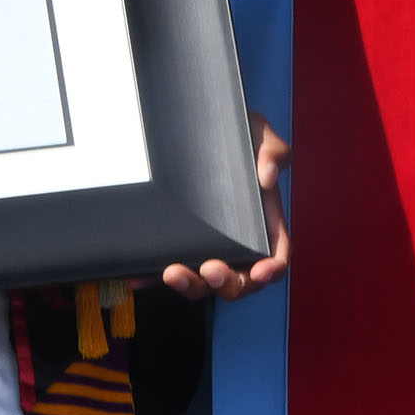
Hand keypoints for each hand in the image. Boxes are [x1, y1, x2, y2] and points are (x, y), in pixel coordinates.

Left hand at [163, 112, 291, 300]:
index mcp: (265, 225)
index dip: (270, 270)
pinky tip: (138, 275)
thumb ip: (273, 152)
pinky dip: (152, 276)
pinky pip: (166, 268)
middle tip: (210, 269)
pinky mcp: (179, 245)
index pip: (275, 257)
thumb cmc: (240, 138)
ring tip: (172, 272)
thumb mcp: (260, 136)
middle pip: (239, 280)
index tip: (259, 272)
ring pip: (203, 283)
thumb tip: (267, 175)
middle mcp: (238, 243)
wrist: (203, 129)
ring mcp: (208, 247)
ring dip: (189, 285)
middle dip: (225, 282)